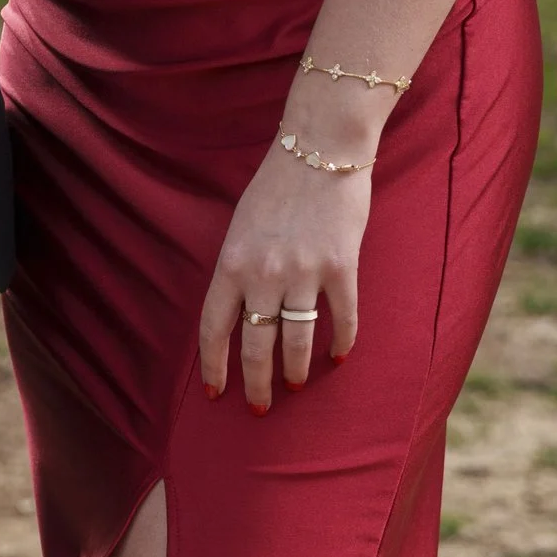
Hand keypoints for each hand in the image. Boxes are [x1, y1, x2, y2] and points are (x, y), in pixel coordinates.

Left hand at [199, 141, 371, 412]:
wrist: (320, 148)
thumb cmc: (276, 186)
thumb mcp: (240, 227)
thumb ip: (237, 271)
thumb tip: (239, 316)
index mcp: (231, 264)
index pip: (214, 329)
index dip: (214, 366)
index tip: (216, 391)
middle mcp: (263, 274)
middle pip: (255, 346)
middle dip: (256, 384)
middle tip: (259, 407)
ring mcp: (304, 272)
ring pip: (297, 341)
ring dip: (295, 371)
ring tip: (294, 385)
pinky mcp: (342, 268)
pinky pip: (342, 318)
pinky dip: (341, 342)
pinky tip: (337, 357)